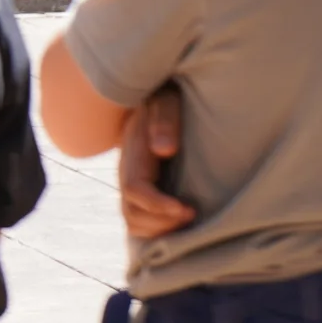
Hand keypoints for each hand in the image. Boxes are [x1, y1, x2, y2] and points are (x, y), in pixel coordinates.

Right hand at [118, 84, 194, 240]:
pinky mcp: (145, 188)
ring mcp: (134, 181)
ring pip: (135, 221)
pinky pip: (143, 219)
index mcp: (133, 153)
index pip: (134, 190)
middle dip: (162, 225)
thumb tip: (165, 150)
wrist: (154, 92)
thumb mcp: (166, 99)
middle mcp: (128, 171)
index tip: (187, 209)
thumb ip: (164, 119)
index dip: (157, 206)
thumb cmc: (165, 94)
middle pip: (131, 213)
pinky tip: (184, 221)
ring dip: (161, 231)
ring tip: (190, 220)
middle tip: (193, 216)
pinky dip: (160, 230)